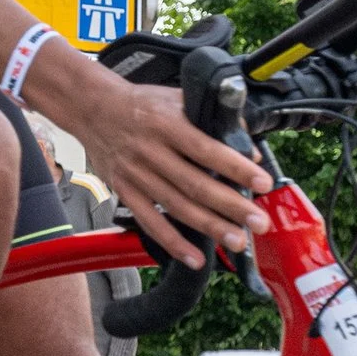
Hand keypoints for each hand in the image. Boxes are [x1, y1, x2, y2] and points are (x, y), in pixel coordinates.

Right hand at [57, 69, 271, 268]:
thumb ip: (213, 119)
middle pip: (195, 185)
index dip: (236, 168)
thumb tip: (248, 150)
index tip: (263, 183)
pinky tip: (195, 258)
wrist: (93, 108)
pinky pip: (150, 223)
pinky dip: (173, 243)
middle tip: (259, 223)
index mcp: (167, 124)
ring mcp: (136, 175)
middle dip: (231, 206)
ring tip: (237, 242)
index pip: (207, 150)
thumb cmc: (142, 103)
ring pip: (177, 207)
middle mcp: (151, 151)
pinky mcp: (125, 192)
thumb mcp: (177, 97)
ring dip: (209, 227)